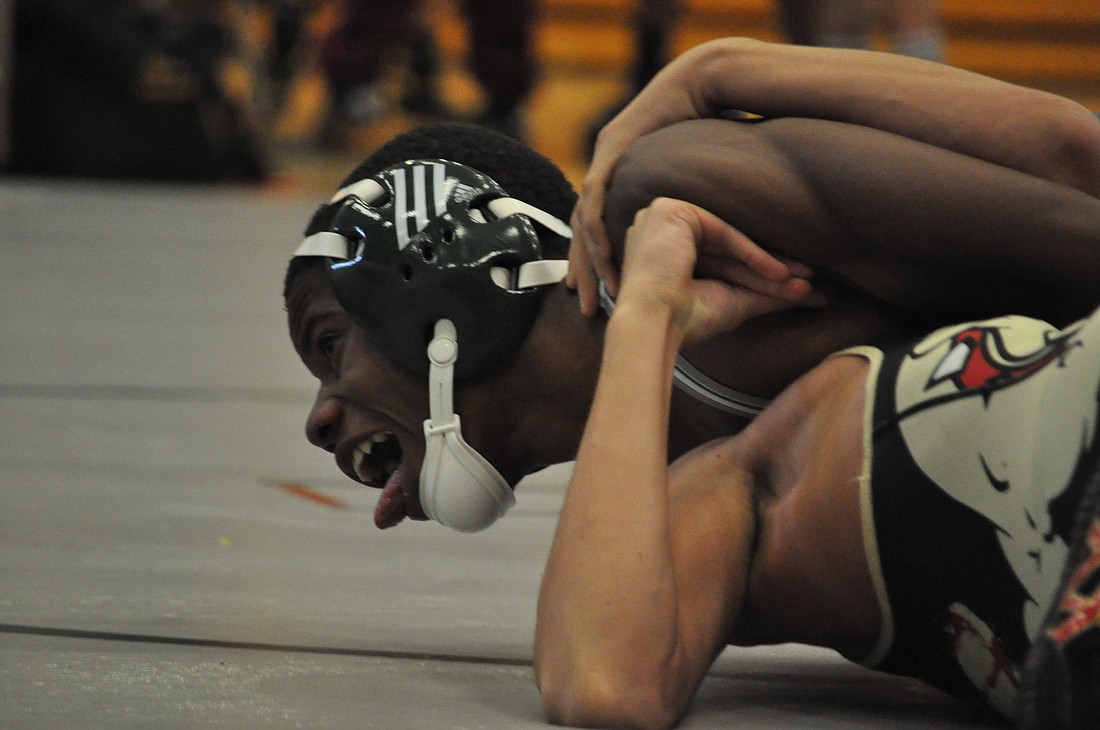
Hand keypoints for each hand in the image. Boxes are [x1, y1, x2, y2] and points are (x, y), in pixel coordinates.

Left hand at [568, 49, 716, 315]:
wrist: (699, 85)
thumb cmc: (703, 125)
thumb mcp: (687, 177)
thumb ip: (680, 205)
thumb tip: (692, 235)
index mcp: (616, 179)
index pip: (596, 231)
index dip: (594, 264)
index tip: (598, 295)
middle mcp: (602, 171)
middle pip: (583, 233)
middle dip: (584, 272)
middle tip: (588, 307)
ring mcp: (601, 159)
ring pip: (583, 220)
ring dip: (589, 258)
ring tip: (598, 290)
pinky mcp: (609, 150)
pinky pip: (595, 197)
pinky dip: (596, 227)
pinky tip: (605, 254)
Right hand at [616, 198, 820, 345]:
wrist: (654, 323)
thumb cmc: (683, 321)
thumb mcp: (732, 302)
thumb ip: (764, 293)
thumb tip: (807, 294)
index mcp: (668, 255)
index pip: (724, 263)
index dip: (761, 277)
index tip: (798, 292)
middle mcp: (663, 235)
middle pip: (729, 254)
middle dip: (771, 271)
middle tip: (808, 284)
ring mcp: (663, 219)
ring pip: (729, 243)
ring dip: (769, 265)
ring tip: (803, 283)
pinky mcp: (671, 211)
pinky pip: (722, 231)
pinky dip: (752, 253)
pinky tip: (779, 273)